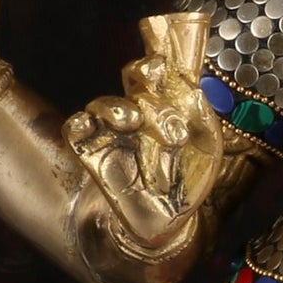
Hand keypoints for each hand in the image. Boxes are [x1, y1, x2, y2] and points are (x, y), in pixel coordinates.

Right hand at [64, 23, 223, 250]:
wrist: (170, 220)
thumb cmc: (190, 176)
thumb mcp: (206, 146)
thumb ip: (201, 118)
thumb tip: (192, 91)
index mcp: (168, 103)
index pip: (158, 71)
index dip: (156, 62)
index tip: (159, 63)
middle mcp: (140, 112)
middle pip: (132, 80)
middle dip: (147, 87)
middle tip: (167, 116)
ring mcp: (114, 133)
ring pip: (103, 104)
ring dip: (116, 107)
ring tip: (132, 121)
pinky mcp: (93, 155)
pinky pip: (75, 130)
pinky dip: (78, 123)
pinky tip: (88, 126)